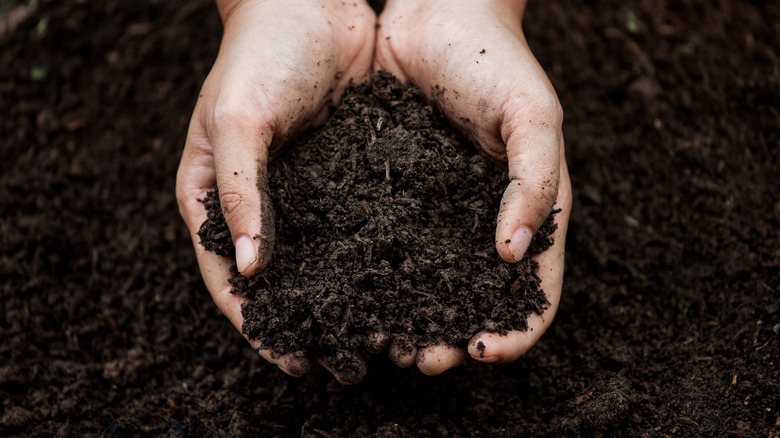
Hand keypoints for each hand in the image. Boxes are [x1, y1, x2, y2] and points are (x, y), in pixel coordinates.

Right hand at [176, 0, 374, 382]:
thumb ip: (242, 191)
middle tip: (338, 361)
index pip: (227, 275)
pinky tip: (401, 281)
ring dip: (344, 296)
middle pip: (276, 278)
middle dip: (304, 320)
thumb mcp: (238, 119)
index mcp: (215, 194)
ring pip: (320, 258)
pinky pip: (356, 224)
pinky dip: (372, 256)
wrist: (312, 2)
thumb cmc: (259, 54)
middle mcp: (259, 201)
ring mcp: (304, 191)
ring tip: (375, 334)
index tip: (288, 359)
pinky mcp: (345, 176)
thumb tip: (250, 269)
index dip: (255, 322)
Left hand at [375, 0, 571, 374]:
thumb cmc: (497, 61)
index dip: (516, 329)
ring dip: (410, 318)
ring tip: (384, 341)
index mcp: (529, 210)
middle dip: (453, 336)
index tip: (485, 351)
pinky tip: (353, 293)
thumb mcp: (534, 116)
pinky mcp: (396, 193)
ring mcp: (438, 211)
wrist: (438, 12)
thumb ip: (534, 183)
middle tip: (423, 360)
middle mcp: (483, 220)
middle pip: (475, 298)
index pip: (534, 289)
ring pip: (427, 281)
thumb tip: (513, 255)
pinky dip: (377, 275)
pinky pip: (387, 243)